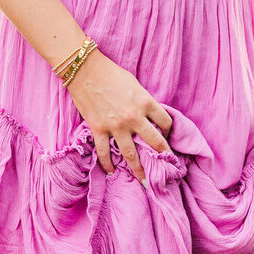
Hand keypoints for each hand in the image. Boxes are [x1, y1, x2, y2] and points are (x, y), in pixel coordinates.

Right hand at [65, 50, 171, 183]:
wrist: (85, 71)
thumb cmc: (111, 73)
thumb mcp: (135, 84)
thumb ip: (143, 101)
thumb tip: (148, 116)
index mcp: (146, 102)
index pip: (165, 121)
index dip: (168, 130)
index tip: (166, 135)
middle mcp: (134, 117)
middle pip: (154, 142)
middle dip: (163, 155)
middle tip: (167, 167)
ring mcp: (116, 126)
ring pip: (131, 154)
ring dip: (138, 169)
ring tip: (144, 182)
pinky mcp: (99, 129)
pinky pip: (104, 152)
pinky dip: (107, 164)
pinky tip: (111, 172)